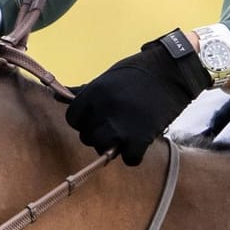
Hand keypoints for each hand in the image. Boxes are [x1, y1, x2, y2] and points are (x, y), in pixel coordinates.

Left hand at [65, 32, 210, 165]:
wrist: (172, 71)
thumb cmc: (138, 72)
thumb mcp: (107, 77)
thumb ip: (85, 92)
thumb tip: (57, 96)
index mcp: (93, 94)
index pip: (73, 119)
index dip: (83, 120)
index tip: (96, 118)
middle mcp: (103, 111)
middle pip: (87, 136)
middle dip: (98, 133)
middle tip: (115, 124)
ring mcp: (121, 126)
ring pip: (103, 148)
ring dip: (113, 145)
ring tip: (125, 134)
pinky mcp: (141, 138)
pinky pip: (129, 159)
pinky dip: (133, 155)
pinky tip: (139, 143)